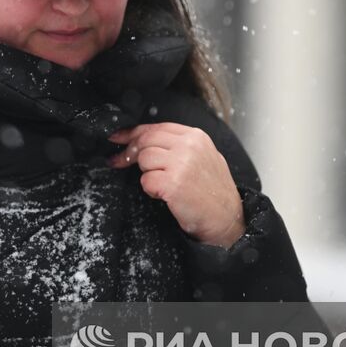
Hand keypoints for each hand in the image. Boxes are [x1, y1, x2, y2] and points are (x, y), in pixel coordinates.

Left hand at [107, 122, 245, 247]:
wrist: (227, 219)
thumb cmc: (213, 191)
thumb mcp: (203, 157)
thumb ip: (178, 145)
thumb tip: (142, 140)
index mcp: (196, 136)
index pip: (156, 127)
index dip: (133, 133)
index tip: (118, 138)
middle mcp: (189, 146)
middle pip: (145, 139)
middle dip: (130, 152)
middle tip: (120, 162)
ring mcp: (182, 163)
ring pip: (143, 158)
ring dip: (147, 173)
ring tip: (162, 184)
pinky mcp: (174, 183)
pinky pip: (146, 180)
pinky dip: (150, 189)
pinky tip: (164, 195)